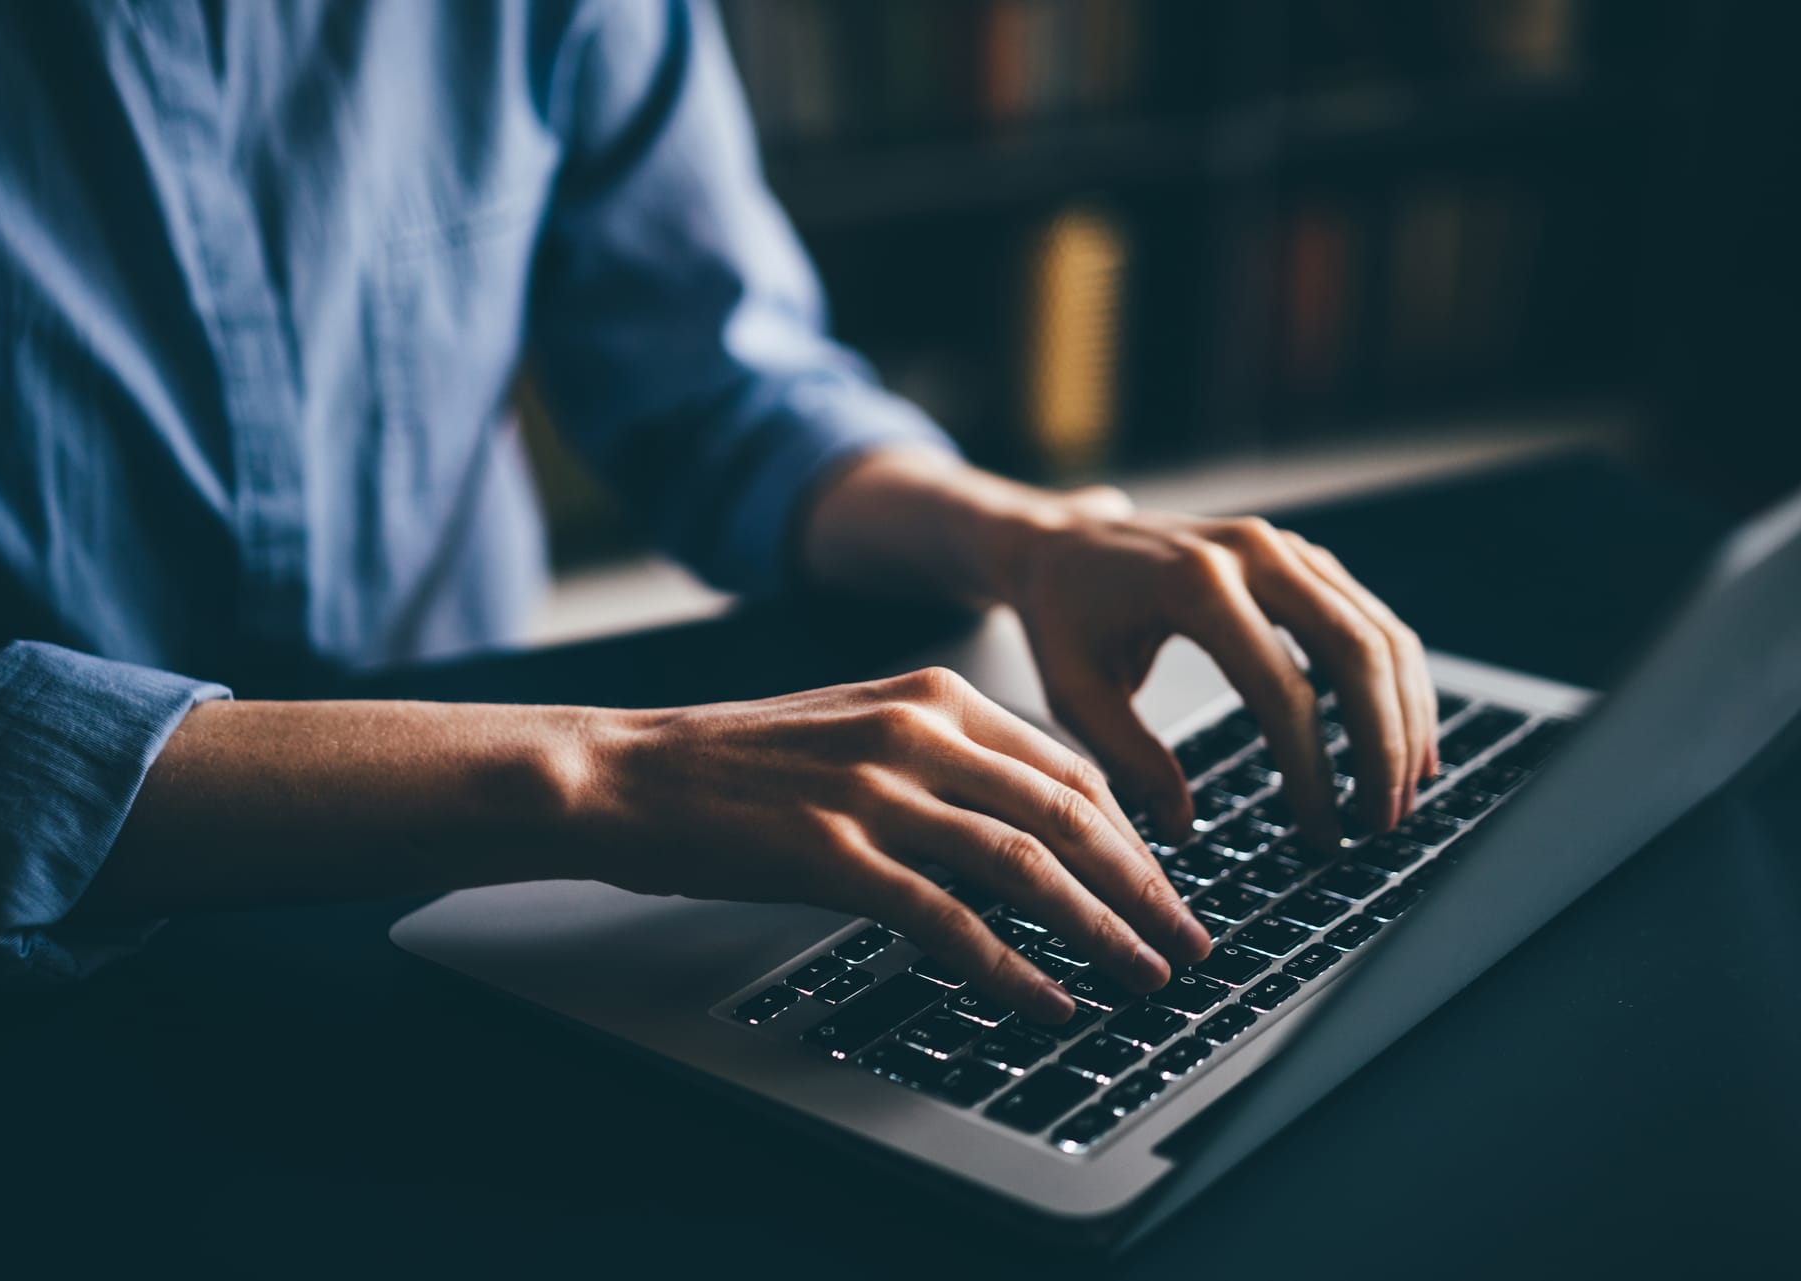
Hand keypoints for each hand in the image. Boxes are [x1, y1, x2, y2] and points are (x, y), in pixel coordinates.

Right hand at [578, 668, 1214, 1021]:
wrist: (627, 772)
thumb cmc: (738, 760)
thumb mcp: (856, 724)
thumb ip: (943, 757)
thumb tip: (1026, 819)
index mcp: (931, 693)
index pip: (1067, 766)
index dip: (1130, 832)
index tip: (1162, 883)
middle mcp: (917, 731)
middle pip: (1066, 814)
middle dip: (1142, 886)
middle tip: (1187, 940)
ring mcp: (876, 791)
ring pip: (1024, 865)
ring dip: (1099, 930)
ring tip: (1144, 977)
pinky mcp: (834, 853)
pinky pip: (948, 919)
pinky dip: (1009, 967)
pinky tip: (1045, 1000)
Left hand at [1008, 499, 1437, 847]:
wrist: (1065, 543)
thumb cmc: (1063, 617)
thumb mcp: (1072, 691)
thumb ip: (1127, 759)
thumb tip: (1182, 828)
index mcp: (1194, 584)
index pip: (1280, 689)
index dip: (1312, 770)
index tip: (1324, 833)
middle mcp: (1253, 552)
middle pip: (1355, 652)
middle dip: (1383, 745)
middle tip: (1384, 822)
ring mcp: (1285, 548)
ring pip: (1380, 633)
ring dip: (1405, 718)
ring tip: (1402, 795)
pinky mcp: (1302, 558)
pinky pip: (1371, 620)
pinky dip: (1399, 683)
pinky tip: (1405, 740)